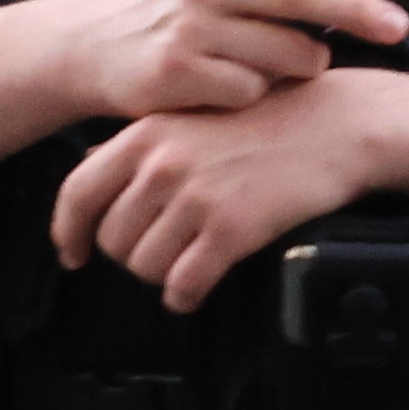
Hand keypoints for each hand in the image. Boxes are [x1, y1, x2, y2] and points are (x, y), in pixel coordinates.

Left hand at [50, 71, 408, 311]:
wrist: (339, 125)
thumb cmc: (274, 117)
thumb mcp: (197, 114)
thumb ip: (144, 142)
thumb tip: (93, 162)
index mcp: (146, 134)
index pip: (77, 193)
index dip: (69, 233)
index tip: (74, 254)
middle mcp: (163, 164)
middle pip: (112, 239)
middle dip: (132, 256)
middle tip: (161, 255)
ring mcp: (197, 197)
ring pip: (144, 266)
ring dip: (162, 276)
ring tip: (187, 265)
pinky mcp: (233, 228)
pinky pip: (185, 282)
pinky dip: (185, 294)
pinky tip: (196, 288)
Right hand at [65, 0, 408, 118]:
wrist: (86, 48)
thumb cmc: (167, 10)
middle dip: (361, 11)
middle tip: (399, 27)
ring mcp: (192, 28)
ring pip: (288, 54)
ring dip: (300, 68)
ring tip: (274, 67)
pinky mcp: (178, 74)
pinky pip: (253, 93)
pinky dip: (256, 96)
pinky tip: (229, 92)